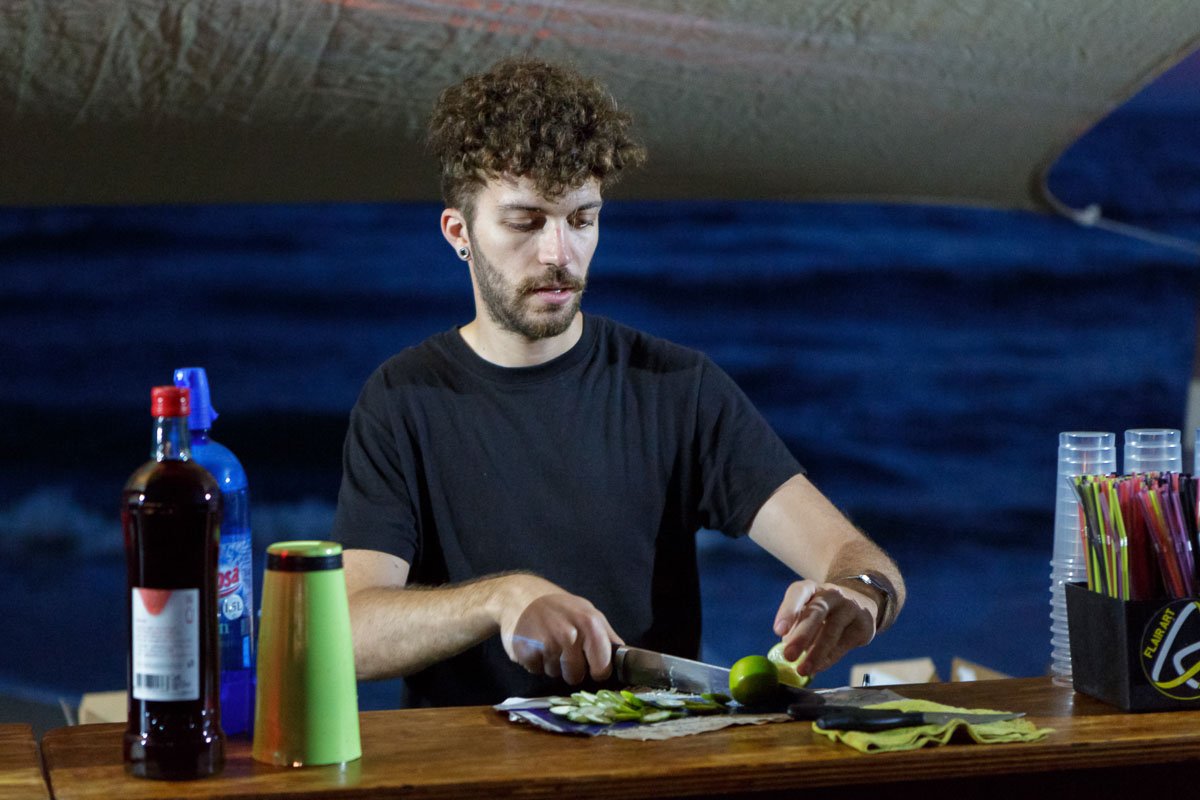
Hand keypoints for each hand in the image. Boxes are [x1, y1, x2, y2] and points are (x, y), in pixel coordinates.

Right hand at [496, 575, 623, 684]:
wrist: (522, 596)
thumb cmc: (560, 607)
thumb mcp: (588, 612)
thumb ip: (606, 635)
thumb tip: (623, 656)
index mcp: (590, 624)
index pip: (603, 666)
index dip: (598, 670)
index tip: (593, 667)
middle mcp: (570, 634)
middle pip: (576, 675)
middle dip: (571, 670)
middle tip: (564, 651)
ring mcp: (547, 643)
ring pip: (555, 674)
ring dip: (552, 665)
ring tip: (548, 644)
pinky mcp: (526, 651)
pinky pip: (536, 671)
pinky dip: (535, 663)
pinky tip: (535, 646)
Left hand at [771, 579, 876, 675]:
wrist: (860, 604)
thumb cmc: (822, 611)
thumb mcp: (807, 611)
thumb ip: (795, 627)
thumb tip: (784, 651)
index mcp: (812, 588)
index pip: (798, 592)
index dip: (788, 610)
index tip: (778, 631)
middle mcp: (832, 594)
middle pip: (816, 612)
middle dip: (801, 636)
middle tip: (788, 656)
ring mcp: (850, 608)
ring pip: (831, 631)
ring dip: (815, 653)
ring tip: (802, 670)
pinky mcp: (863, 626)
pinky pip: (842, 645)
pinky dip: (828, 659)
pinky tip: (817, 667)